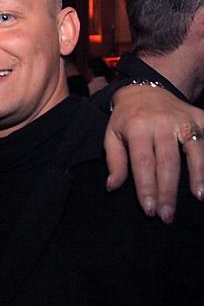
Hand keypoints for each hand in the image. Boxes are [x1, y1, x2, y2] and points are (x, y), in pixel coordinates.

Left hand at [105, 85, 203, 222]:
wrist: (145, 89)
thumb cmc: (126, 119)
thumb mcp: (111, 136)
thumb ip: (114, 161)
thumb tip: (112, 187)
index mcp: (137, 128)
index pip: (143, 163)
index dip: (147, 188)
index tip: (149, 210)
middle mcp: (162, 123)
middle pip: (168, 162)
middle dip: (168, 192)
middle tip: (167, 216)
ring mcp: (184, 119)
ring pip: (194, 151)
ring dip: (198, 176)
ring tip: (198, 198)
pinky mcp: (200, 116)